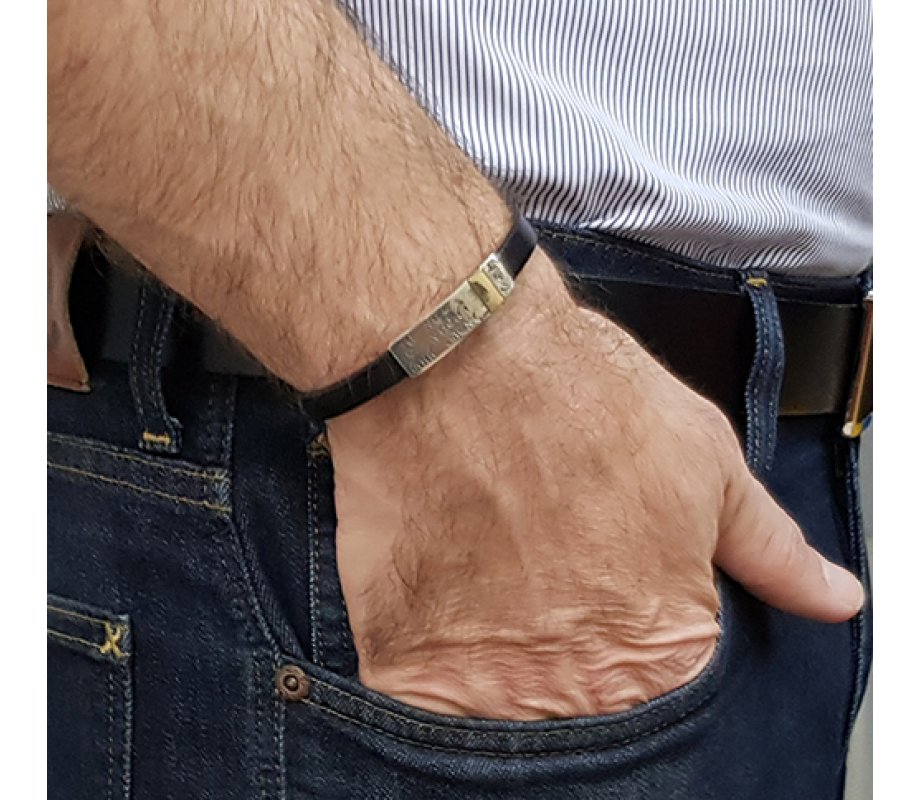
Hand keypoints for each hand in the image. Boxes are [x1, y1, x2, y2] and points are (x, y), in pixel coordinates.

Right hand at [327, 250, 863, 719]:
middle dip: (564, 648)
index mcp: (661, 650)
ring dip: (498, 655)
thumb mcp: (705, 462)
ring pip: (500, 713)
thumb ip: (770, 551)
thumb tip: (832, 597)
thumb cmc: (578, 397)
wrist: (461, 356)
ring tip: (489, 564)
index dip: (630, 632)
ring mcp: (485, 681)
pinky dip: (432, 664)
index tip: (600, 585)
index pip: (663, 694)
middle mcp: (577, 686)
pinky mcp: (405, 662)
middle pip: (577, 707)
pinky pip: (426, 703)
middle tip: (537, 564)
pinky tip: (442, 589)